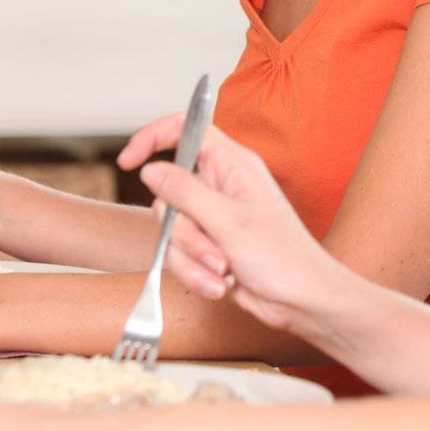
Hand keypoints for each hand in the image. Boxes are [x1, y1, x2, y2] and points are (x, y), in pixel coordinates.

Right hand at [116, 120, 349, 338]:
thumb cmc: (283, 257)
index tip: (128, 161)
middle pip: (169, 193)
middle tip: (215, 250)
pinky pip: (181, 254)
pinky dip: (196, 273)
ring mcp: (214, 217)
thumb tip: (151, 170)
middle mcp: (221, 185)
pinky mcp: (210, 245)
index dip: (152, 137)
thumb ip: (185, 192)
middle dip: (184, 231)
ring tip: (224, 270)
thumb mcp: (229, 221)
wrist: (300, 301)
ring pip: (172, 229)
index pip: (186, 129)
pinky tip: (222, 284)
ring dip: (193, 257)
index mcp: (233, 165)